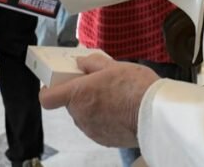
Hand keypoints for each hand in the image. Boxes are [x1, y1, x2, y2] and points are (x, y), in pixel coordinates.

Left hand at [39, 55, 158, 147]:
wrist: (155, 114)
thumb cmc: (135, 87)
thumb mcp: (112, 65)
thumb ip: (91, 63)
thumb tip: (80, 63)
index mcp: (78, 94)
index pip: (47, 98)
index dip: (48, 90)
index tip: (55, 84)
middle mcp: (80, 114)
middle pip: (70, 104)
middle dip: (80, 94)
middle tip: (98, 85)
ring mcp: (91, 129)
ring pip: (84, 115)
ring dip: (92, 107)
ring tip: (113, 97)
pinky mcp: (103, 140)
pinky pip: (95, 126)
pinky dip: (102, 119)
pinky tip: (119, 110)